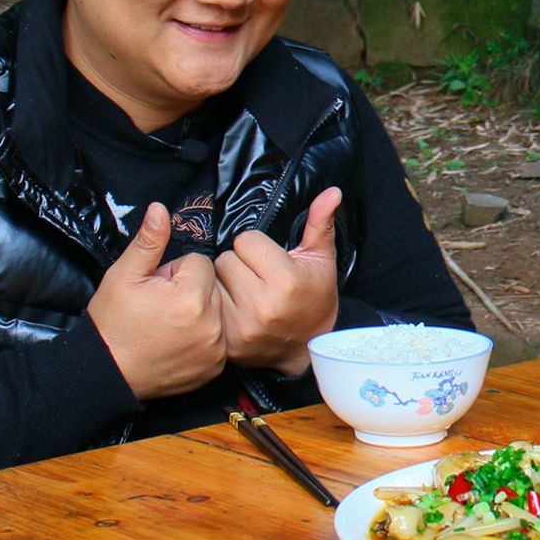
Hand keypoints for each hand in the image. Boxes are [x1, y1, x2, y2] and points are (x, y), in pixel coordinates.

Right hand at [87, 203, 225, 399]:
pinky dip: (204, 338)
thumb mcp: (123, 276)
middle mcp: (211, 324)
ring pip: (217, 311)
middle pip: (212, 287)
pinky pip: (219, 338)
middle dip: (189, 291)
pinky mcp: (216, 366)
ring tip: (168, 324)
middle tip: (161, 307)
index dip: (175, 272)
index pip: (200, 263)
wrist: (107, 372)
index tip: (157, 288)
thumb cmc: (113, 322)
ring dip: (199, 313)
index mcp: (191, 297)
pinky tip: (178, 343)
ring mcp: (216, 349)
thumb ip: (149, 241)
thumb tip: (161, 208)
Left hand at [215, 187, 342, 375]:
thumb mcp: (321, 259)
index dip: (257, 247)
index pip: (245, 240)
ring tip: (245, 293)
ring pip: (213, 281)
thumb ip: (320, 223)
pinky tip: (235, 308)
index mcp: (286, 280)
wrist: (309, 347)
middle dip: (239, 264)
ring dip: (225, 283)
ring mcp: (242, 326)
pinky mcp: (228, 341)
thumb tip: (332, 192)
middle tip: (256, 278)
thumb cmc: (314, 297)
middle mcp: (262, 305)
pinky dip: (217, 304)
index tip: (269, 261)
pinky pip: (208, 305)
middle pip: (225, 259)